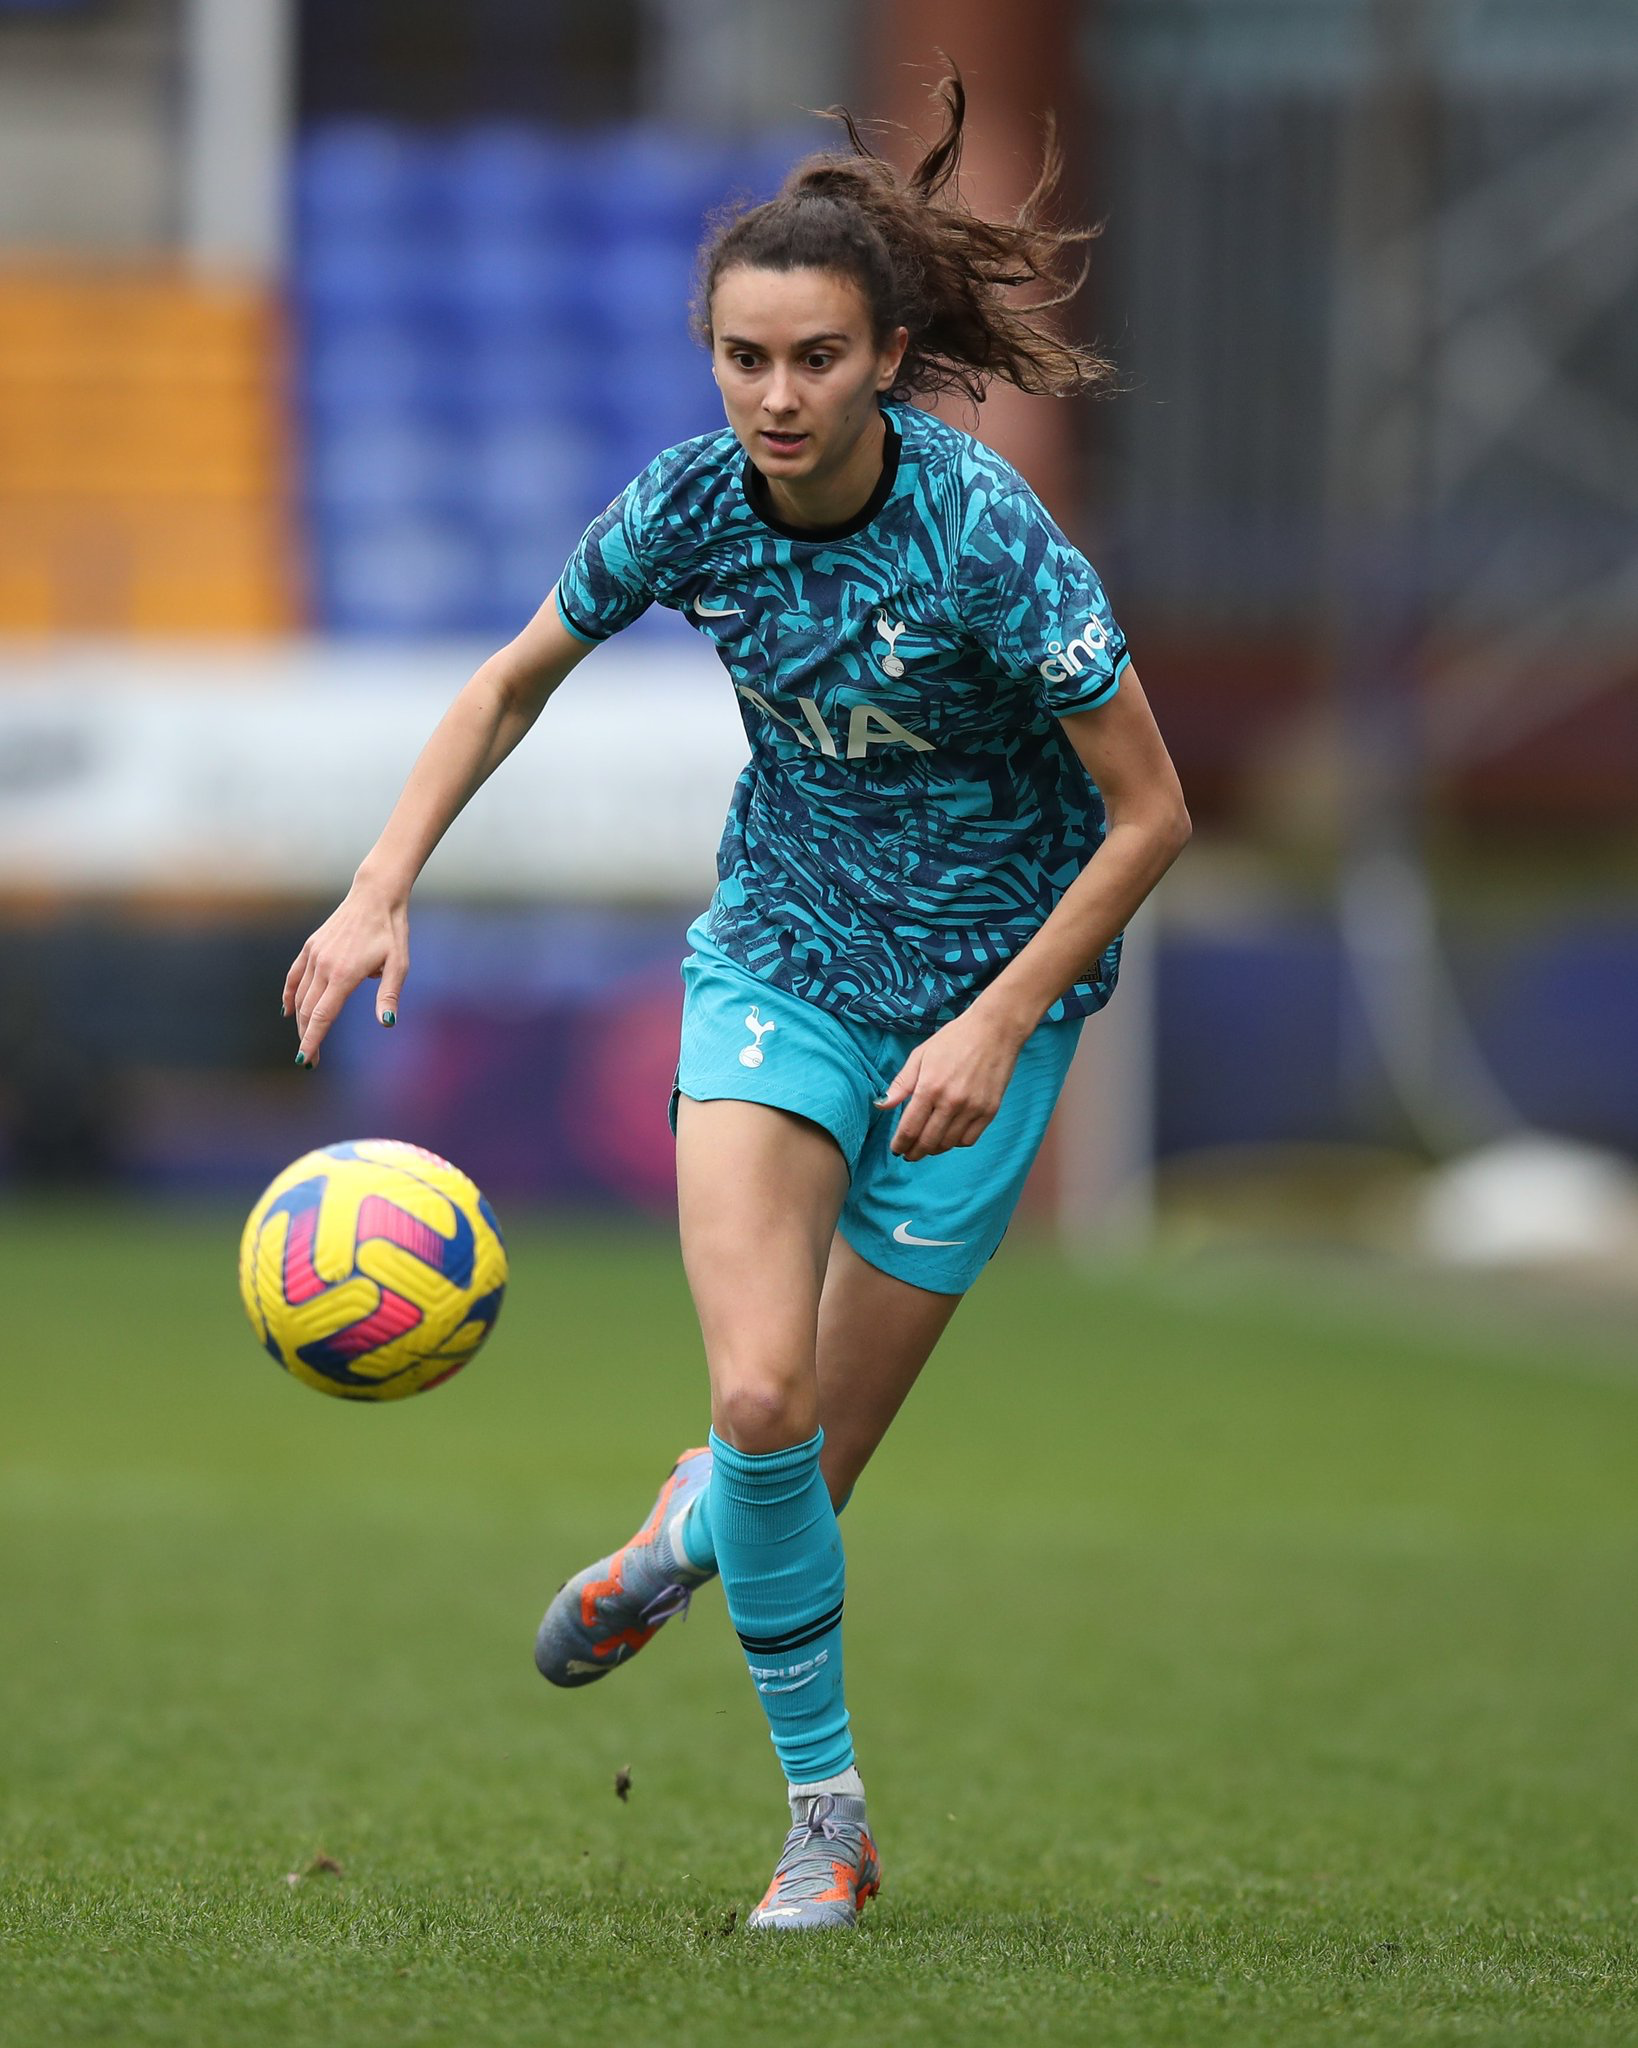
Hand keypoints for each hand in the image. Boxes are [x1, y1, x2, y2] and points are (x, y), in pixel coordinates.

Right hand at [282, 875, 408, 1068]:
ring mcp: (314, 955)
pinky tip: (288, 1011)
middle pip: (307, 1011)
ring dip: (300, 1021)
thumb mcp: (399, 965)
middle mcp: (324, 966)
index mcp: (344, 974)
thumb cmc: (392, 932)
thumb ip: (389, 995)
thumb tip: (387, 1024)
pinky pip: (294, 976)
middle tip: (311, 1060)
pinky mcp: (310, 946)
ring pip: (299, 996)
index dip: (312, 1041)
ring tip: (307, 1039)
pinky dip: (289, 995)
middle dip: (307, 1037)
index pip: (322, 1016)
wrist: (375, 896)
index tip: (305, 1062)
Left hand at [876, 1003, 1028, 1161]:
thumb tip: (881, 1105)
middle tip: (909, 1154)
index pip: (909, 1128)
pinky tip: (949, 1136)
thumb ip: (901, 1084)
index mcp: (929, 1087)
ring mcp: (972, 1108)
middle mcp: (951, 1102)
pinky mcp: (990, 1111)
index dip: (900, 1144)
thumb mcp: (920, 1055)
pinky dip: (956, 1143)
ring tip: (927, 1146)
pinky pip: (969, 1139)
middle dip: (915, 1152)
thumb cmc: (953, 1039)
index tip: (896, 1149)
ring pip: (948, 1144)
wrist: (994, 1030)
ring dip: (934, 1149)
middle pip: (928, 1141)